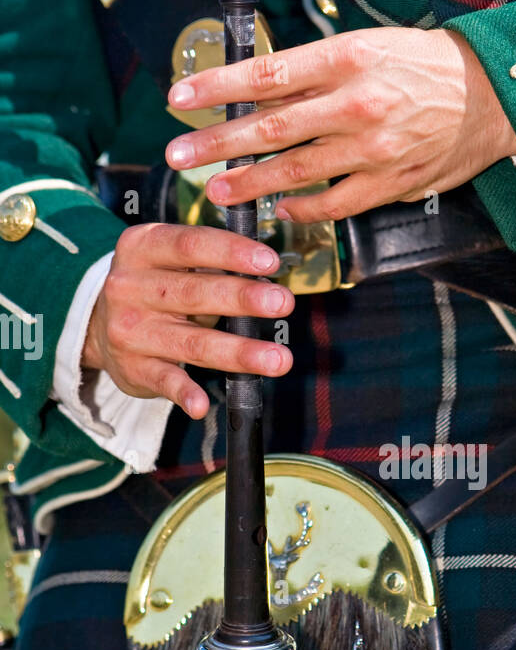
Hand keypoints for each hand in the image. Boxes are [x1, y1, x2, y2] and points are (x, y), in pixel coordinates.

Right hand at [82, 223, 293, 417]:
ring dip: (238, 352)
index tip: (270, 261)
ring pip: (192, 342)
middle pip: (195, 293)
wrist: (98, 325)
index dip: (231, 252)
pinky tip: (202, 405)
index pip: (190, 244)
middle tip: (283, 303)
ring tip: (278, 359)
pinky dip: (183, 393)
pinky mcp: (133, 368)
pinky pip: (164, 381)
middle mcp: (130, 286)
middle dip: (243, 299)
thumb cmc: (155, 287)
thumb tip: (269, 270)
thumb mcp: (169, 261)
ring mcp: (130, 330)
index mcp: (143, 248)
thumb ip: (211, 262)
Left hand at [164, 27, 515, 224]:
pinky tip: (278, 206)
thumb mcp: (366, 46)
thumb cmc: (422, 65)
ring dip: (249, 182)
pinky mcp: (390, 183)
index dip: (218, 88)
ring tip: (216, 188)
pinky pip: (334, 203)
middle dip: (218, 143)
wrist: (490, 96)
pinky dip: (301, 207)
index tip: (180, 98)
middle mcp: (355, 104)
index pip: (266, 75)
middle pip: (270, 127)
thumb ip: (314, 70)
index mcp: (345, 59)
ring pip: (295, 171)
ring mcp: (372, 149)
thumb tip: (257, 88)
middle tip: (178, 154)